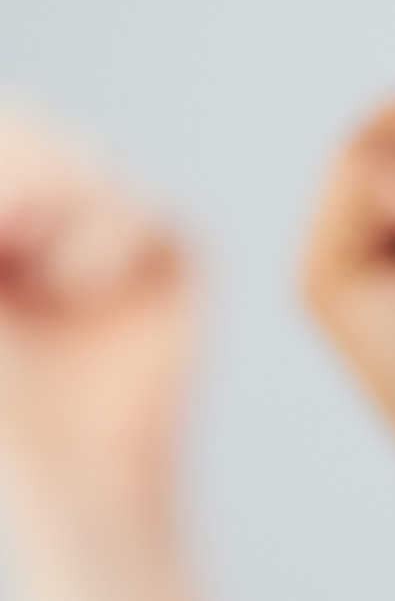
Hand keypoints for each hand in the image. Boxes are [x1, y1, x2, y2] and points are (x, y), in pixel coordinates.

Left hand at [0, 98, 190, 508]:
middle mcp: (48, 218)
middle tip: (10, 232)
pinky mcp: (171, 262)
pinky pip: (146, 208)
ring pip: (88, 157)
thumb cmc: (3, 402)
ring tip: (34, 266)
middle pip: (33, 124)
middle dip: (19, 168)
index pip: (1, 134)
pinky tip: (81, 286)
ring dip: (56, 199)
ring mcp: (112, 236)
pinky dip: (107, 236)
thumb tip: (20, 151)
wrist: (72, 475)